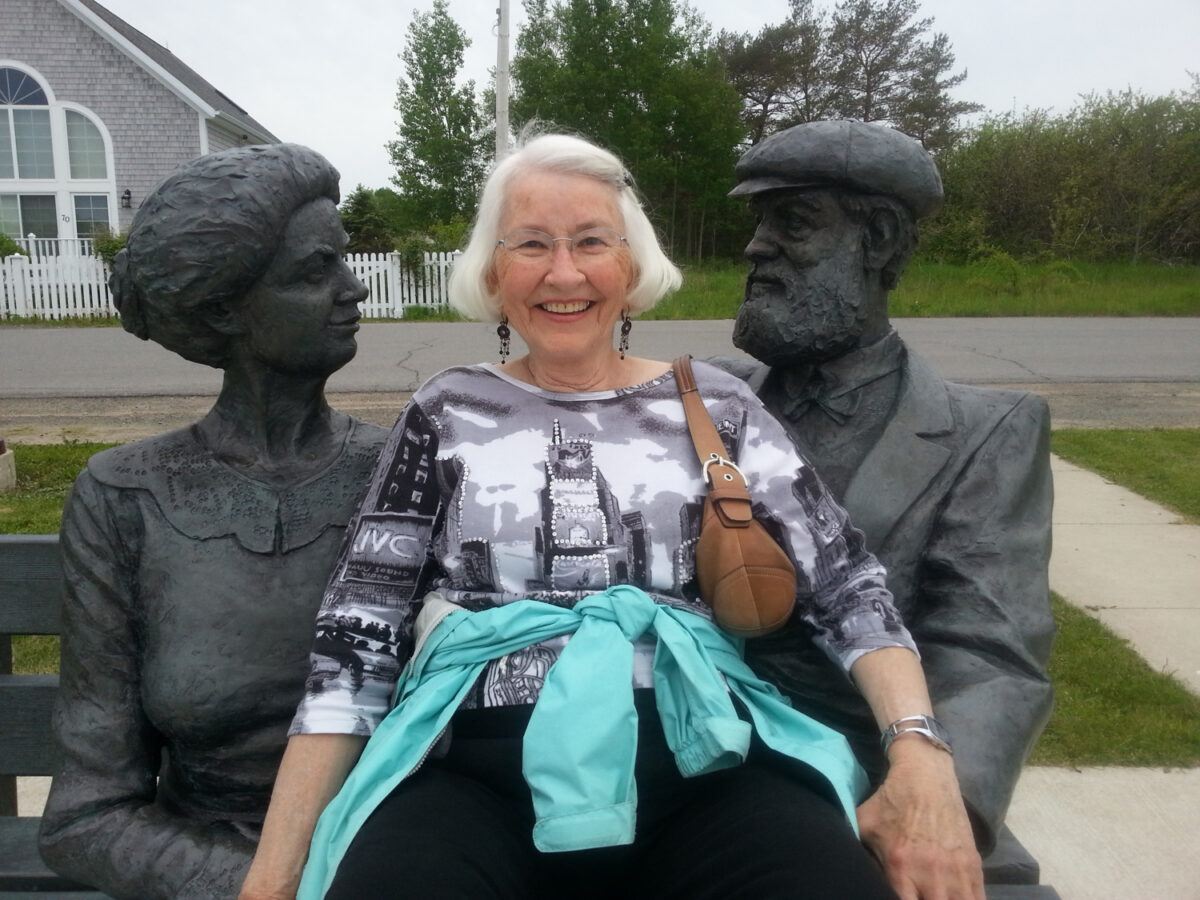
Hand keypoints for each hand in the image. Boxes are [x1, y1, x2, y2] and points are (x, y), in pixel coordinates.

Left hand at [856, 738, 983, 899]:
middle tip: (916, 897)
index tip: (889, 899)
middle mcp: (930, 874)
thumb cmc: (891, 800)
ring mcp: (956, 872)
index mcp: (899, 865)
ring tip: (934, 898)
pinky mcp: (974, 866)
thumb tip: (850, 869)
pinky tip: (954, 899)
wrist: (927, 775)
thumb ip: (860, 853)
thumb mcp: (864, 824)